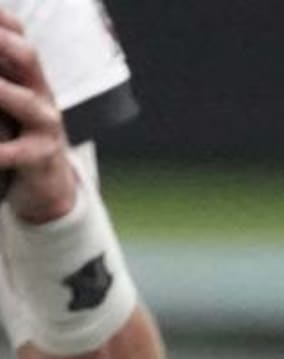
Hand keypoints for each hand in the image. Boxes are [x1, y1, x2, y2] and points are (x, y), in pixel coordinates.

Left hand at [0, 8, 76, 222]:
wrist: (49, 181)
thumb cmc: (19, 131)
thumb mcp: (10, 98)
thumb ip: (3, 75)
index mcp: (29, 75)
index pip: (17, 35)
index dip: (2, 22)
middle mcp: (41, 93)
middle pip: (28, 57)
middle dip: (1, 42)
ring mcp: (45, 124)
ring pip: (24, 102)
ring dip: (2, 92)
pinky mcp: (41, 155)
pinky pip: (18, 152)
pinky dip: (2, 152)